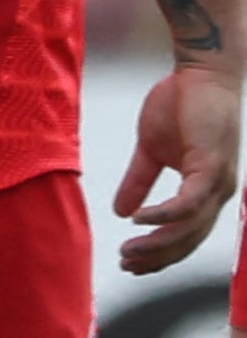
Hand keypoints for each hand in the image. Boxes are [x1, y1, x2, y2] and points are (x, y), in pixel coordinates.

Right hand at [116, 59, 238, 275]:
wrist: (202, 72)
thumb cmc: (181, 104)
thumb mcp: (151, 150)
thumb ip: (138, 181)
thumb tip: (120, 212)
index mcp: (206, 188)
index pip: (187, 233)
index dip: (161, 253)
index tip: (131, 263)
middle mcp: (218, 191)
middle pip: (190, 239)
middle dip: (157, 257)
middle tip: (126, 265)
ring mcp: (218, 181)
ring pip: (190, 228)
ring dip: (157, 244)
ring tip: (128, 252)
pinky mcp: (211, 166)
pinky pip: (187, 203)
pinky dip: (163, 215)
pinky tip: (139, 221)